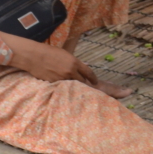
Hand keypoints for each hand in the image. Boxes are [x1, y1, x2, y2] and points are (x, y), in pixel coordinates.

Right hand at [8, 38, 134, 97]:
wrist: (33, 55)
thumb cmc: (47, 52)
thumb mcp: (63, 54)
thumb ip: (71, 62)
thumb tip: (76, 67)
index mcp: (75, 61)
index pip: (89, 73)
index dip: (94, 79)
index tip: (97, 83)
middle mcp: (72, 71)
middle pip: (87, 83)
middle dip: (102, 89)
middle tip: (120, 93)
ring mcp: (63, 78)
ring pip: (78, 88)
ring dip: (85, 93)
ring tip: (95, 101)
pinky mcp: (55, 84)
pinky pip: (66, 91)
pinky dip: (70, 94)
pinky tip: (74, 99)